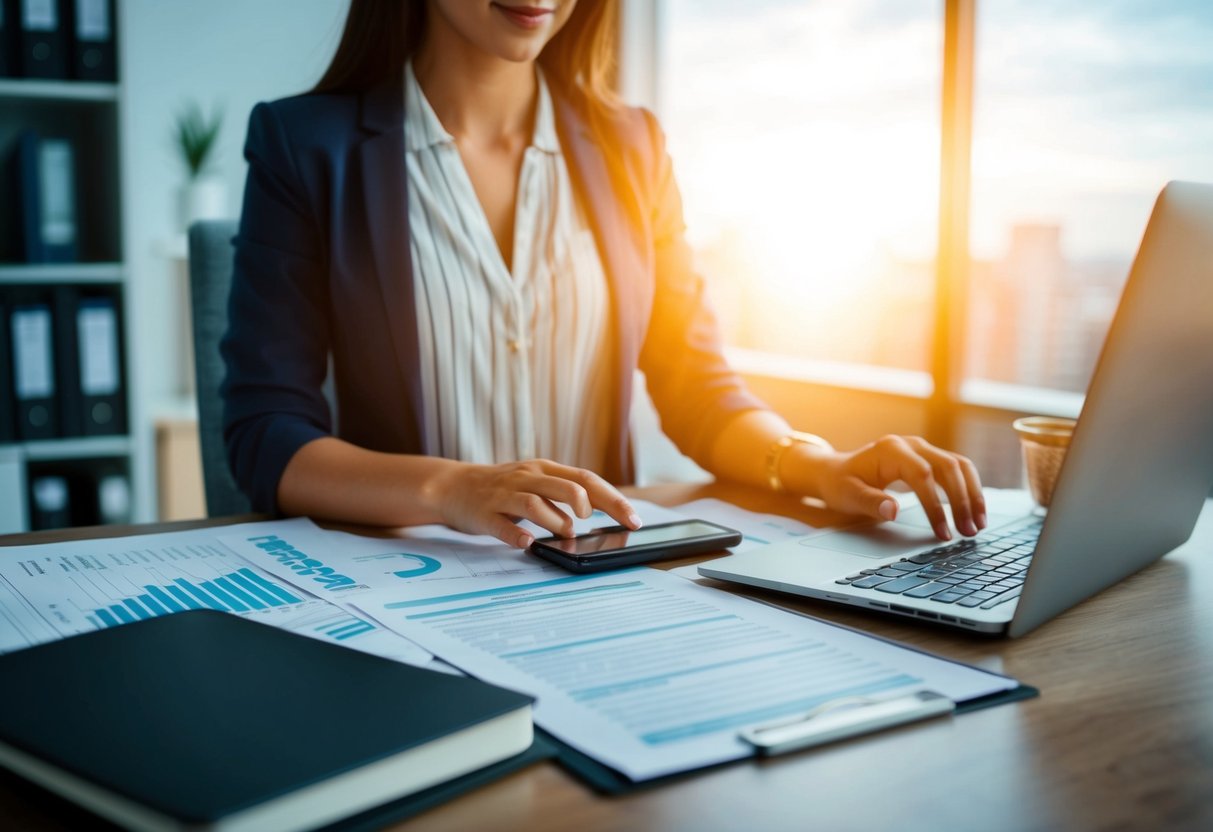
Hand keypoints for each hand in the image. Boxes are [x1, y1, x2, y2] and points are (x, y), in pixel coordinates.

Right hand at [426, 459, 641, 547]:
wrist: (453, 485)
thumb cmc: (503, 489)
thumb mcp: (536, 483)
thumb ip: (564, 494)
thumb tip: (601, 513)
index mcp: (545, 470)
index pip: (587, 480)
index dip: (614, 500)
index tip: (634, 520)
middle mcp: (528, 477)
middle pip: (567, 486)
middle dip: (589, 505)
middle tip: (593, 524)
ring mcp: (505, 494)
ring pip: (536, 503)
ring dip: (556, 520)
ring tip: (566, 533)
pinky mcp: (485, 513)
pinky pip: (502, 525)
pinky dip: (516, 535)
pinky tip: (527, 543)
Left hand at [806, 435, 985, 540]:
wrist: (837, 471)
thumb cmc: (842, 484)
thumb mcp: (848, 495)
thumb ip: (870, 502)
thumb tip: (893, 512)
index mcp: (890, 450)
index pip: (922, 475)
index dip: (935, 505)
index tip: (943, 533)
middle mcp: (910, 444)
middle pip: (948, 467)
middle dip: (962, 501)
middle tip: (968, 532)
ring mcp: (922, 448)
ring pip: (959, 465)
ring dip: (972, 494)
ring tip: (978, 525)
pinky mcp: (929, 457)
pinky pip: (957, 469)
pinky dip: (969, 489)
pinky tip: (974, 511)